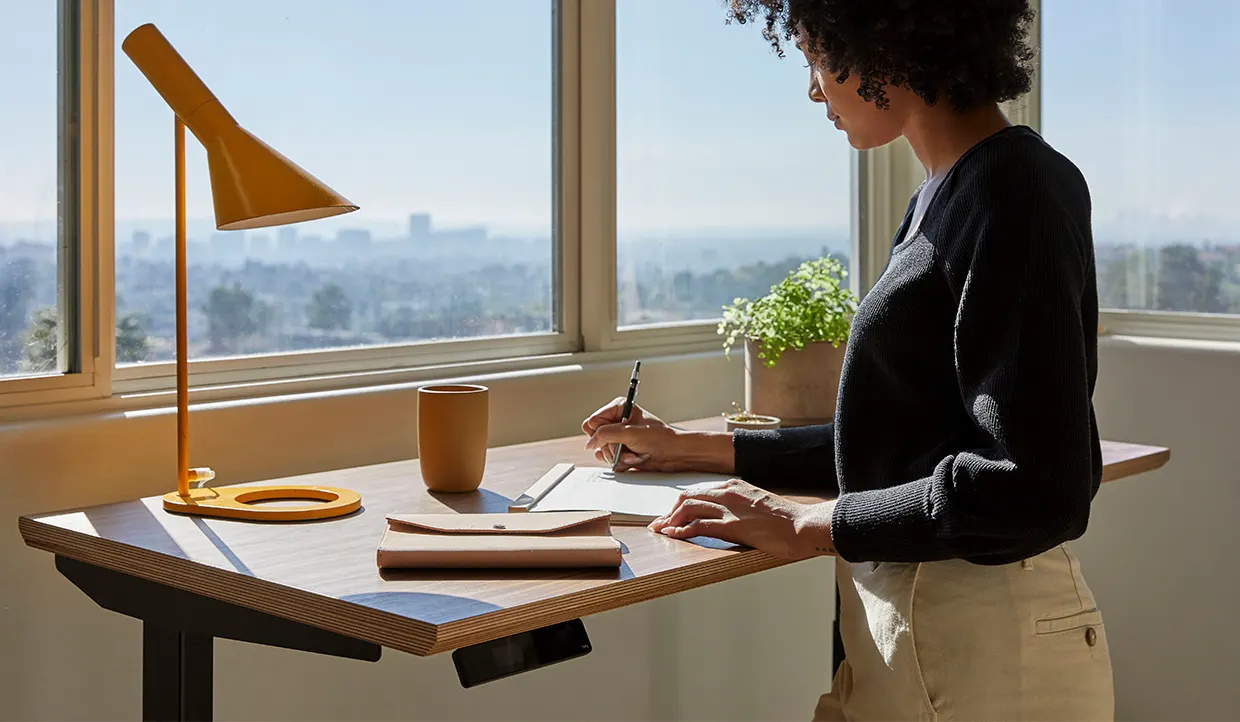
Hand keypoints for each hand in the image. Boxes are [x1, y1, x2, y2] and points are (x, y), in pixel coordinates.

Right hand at [582, 399, 700, 471]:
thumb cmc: (658, 438)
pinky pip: (609, 459)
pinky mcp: (621, 451)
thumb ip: (605, 435)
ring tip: (633, 453)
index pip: (593, 421)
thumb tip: (589, 443)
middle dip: (610, 445)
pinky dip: (620, 462)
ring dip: (617, 455)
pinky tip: (634, 459)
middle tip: (625, 446)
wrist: (673, 454)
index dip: (600, 432)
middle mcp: (616, 422)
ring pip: (601, 450)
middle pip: (595, 437)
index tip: (614, 436)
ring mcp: (618, 438)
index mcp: (619, 408)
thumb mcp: (629, 433)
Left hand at [647, 479, 836, 559]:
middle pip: (687, 497)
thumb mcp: (760, 505)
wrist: (803, 525)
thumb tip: (733, 517)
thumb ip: (743, 506)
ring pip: (688, 508)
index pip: (699, 491)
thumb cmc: (787, 520)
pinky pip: (698, 526)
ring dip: (670, 521)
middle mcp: (729, 492)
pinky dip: (681, 530)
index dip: (681, 503)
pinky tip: (673, 536)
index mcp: (735, 486)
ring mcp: (729, 508)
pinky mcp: (732, 526)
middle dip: (669, 511)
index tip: (671, 514)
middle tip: (659, 524)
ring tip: (660, 531)